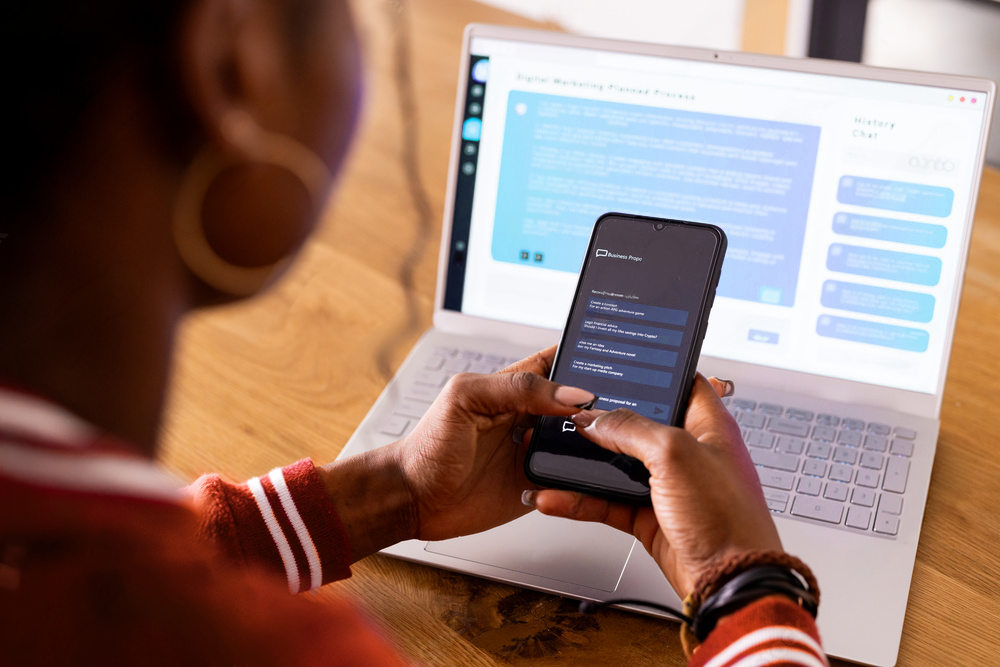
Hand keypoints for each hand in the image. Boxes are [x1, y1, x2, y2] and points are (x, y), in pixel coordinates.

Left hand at [318, 346, 596, 559]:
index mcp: (514, 386)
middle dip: (600, 403)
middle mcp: (530, 418)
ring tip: (604, 441)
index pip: (558, 361)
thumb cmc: (428, 444)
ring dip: (597, 442)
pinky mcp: (540, 485)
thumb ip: (517, 388)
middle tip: (613, 408)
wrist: (412, 498)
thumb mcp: (466, 398)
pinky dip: (584, 477)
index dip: (583, 355)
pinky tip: (582, 474)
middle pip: (579, 403)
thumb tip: (569, 394)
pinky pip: (573, 480)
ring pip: (583, 441)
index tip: (609, 357)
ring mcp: (536, 451)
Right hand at [527, 374, 781, 597]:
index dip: (652, 374)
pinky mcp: (651, 517)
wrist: (730, 582)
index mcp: (708, 426)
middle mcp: (688, 453)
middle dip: (606, 419)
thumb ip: (631, 429)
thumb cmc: (729, 519)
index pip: (681, 384)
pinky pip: (609, 501)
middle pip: (640, 425)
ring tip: (556, 453)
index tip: (619, 367)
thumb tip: (596, 419)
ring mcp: (669, 486)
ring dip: (586, 462)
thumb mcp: (676, 455)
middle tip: (574, 411)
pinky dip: (583, 499)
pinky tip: (559, 496)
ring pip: (619, 465)